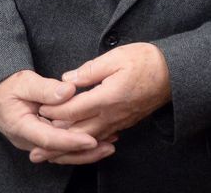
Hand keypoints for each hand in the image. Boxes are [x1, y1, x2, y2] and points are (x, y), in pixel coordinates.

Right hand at [0, 70, 111, 164]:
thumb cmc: (8, 87)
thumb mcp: (24, 82)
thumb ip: (46, 88)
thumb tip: (68, 91)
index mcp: (21, 127)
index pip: (49, 139)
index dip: (71, 141)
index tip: (91, 140)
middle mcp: (28, 139)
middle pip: (58, 152)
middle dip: (84, 153)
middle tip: (108, 147)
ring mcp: (35, 141)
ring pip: (61, 153)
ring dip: (84, 153)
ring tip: (108, 146)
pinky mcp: (42, 138)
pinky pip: (61, 146)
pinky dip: (78, 146)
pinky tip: (97, 140)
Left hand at [31, 43, 171, 161]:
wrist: (175, 73)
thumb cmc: (147, 61)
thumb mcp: (117, 57)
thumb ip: (90, 70)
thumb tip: (67, 79)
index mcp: (106, 97)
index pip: (72, 109)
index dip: (53, 111)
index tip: (39, 109)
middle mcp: (111, 114)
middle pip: (76, 132)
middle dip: (54, 139)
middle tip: (34, 148)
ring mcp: (119, 122)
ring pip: (88, 139)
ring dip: (68, 147)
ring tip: (51, 155)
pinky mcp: (126, 123)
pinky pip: (102, 137)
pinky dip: (86, 144)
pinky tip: (79, 145)